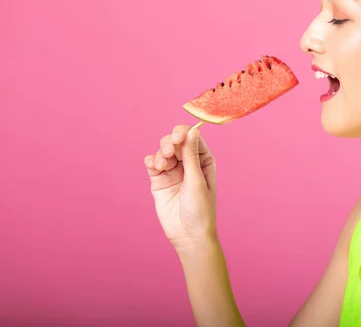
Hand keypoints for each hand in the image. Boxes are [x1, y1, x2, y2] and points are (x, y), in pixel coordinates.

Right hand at [144, 124, 217, 250]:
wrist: (187, 235)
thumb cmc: (200, 209)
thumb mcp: (196, 180)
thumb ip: (191, 156)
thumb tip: (192, 131)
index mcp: (203, 161)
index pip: (193, 138)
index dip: (184, 133)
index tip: (178, 137)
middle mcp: (188, 163)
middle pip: (175, 142)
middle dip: (170, 142)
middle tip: (168, 151)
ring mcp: (173, 171)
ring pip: (163, 151)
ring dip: (161, 153)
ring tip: (162, 164)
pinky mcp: (159, 180)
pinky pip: (153, 163)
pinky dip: (152, 161)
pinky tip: (154, 166)